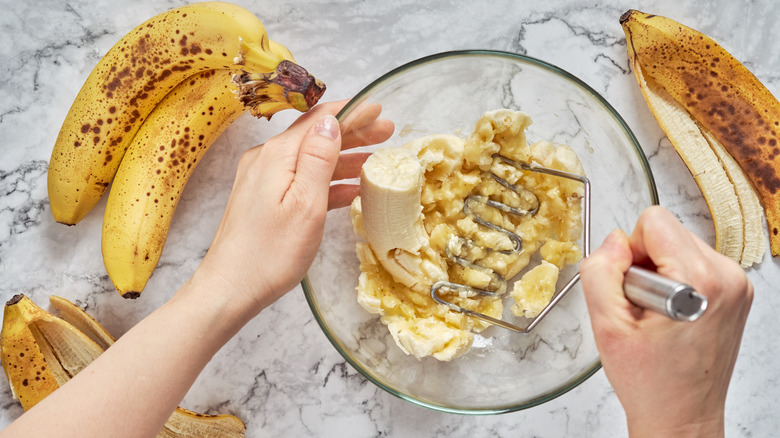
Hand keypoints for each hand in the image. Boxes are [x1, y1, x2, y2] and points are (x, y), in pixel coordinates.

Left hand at [193, 100, 393, 313]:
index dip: (352, 112)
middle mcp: (267, 160)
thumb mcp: (305, 204)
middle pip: (315, 136)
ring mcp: (263, 180)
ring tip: (376, 158)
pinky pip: (302, 181)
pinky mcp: (263, 200)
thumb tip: (330, 121)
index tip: (378, 108)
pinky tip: (351, 189)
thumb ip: (319, 159)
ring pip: (311, 159)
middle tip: (387, 131)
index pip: (319, 120)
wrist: (230, 289)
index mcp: (277, 156)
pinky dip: (328, 181)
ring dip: (344, 157)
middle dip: (353, 132)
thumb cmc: (270, 253)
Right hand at [579, 206, 752, 437]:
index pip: (654, 221)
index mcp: (701, 280)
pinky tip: (670, 317)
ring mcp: (737, 284)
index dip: (629, 253)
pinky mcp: (736, 292)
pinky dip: (674, 282)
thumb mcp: (606, 325)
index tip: (632, 290)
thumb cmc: (651, 381)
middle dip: (644, 264)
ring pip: (678, 246)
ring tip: (657, 316)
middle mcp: (728, 276)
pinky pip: (692, 262)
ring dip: (659, 273)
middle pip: (667, 232)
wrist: (682, 416)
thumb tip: (613, 240)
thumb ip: (601, 271)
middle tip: (642, 309)